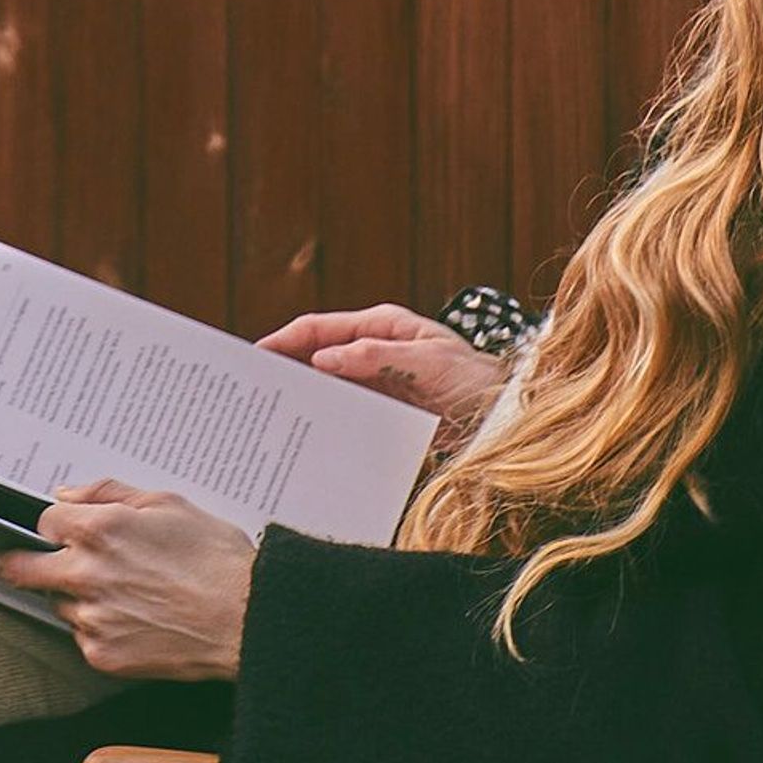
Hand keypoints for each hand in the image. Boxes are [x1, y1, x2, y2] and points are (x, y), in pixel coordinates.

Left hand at [0, 482, 256, 677]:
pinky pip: (83, 637)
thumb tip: (70, 494)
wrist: (245, 619)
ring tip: (120, 594)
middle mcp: (87, 573)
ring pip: (59, 603)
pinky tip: (132, 619)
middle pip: (21, 567)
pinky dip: (98, 629)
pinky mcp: (102, 654)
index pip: (44, 521)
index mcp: (99, 530)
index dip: (56, 524)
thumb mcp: (168, 504)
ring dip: (75, 597)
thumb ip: (109, 493)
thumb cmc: (216, 562)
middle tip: (13, 562)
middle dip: (16, 562)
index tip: (60, 530)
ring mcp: (92, 617)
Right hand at [261, 301, 510, 441]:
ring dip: (303, 397)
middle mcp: (375, 349)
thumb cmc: (475, 381)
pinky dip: (326, 418)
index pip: (320, 328)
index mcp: (382, 326)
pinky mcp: (386, 408)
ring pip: (328, 385)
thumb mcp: (430, 363)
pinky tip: (310, 436)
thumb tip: (325, 359)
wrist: (509, 418)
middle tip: (253, 391)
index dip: (285, 340)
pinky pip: (347, 410)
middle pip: (317, 355)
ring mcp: (379, 380)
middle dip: (285, 369)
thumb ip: (378, 356)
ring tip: (272, 417)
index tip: (256, 356)